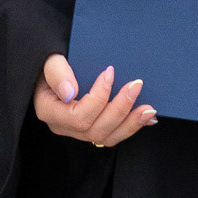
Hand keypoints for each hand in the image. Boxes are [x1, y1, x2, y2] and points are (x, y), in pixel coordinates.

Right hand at [33, 54, 156, 146]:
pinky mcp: (90, 128)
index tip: (110, 72)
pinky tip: (146, 117)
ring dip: (130, 123)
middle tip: (136, 85)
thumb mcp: (49, 60)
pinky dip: (130, 127)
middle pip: (95, 129)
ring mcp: (77, 130)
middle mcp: (63, 126)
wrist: (52, 66)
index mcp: (50, 111)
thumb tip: (70, 92)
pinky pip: (111, 135)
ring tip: (148, 108)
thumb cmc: (50, 62)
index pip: (78, 116)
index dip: (98, 98)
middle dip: (120, 108)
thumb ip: (57, 73)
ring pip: (105, 137)